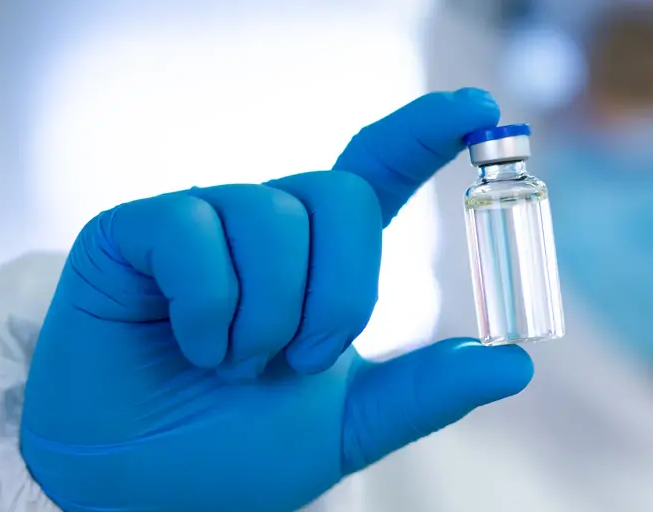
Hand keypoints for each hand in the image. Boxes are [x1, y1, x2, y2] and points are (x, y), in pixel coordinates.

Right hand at [19, 88, 531, 511]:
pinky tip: (189, 345)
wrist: (145, 491)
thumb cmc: (238, 450)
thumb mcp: (347, 424)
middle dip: (338, 295)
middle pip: (340, 195)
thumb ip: (425, 392)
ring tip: (232, 364)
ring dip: (266, 315)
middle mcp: (267, 226)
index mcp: (322, 258)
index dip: (426, 132)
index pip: (379, 171)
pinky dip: (206, 307)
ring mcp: (201, 222)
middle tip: (298, 363)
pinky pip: (192, 231)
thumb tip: (518, 362)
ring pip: (271, 215)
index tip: (479, 108)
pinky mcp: (134, 231)